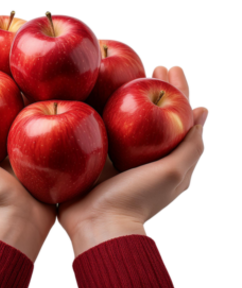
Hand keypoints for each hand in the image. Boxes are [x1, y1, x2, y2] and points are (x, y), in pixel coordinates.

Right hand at [57, 64, 208, 256]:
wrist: (97, 224)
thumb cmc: (138, 198)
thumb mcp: (174, 171)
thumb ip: (190, 145)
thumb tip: (201, 113)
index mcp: (163, 156)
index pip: (174, 114)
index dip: (176, 89)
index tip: (169, 66)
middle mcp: (140, 154)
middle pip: (148, 110)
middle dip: (149, 85)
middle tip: (147, 63)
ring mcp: (112, 155)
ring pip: (119, 116)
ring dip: (120, 93)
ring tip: (116, 72)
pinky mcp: (88, 158)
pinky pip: (91, 127)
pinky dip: (92, 108)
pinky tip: (87, 93)